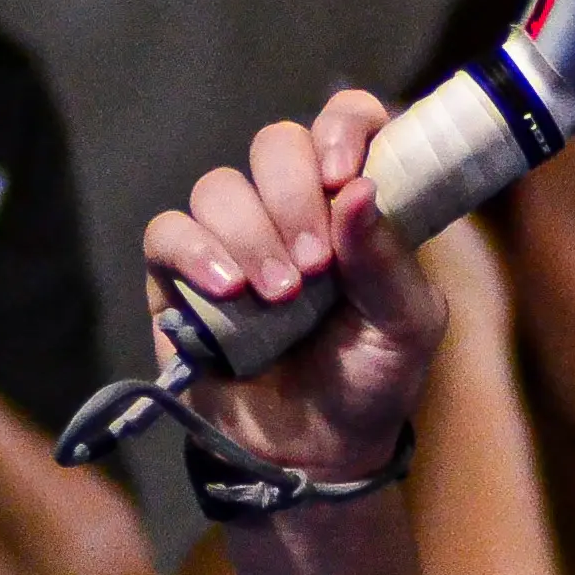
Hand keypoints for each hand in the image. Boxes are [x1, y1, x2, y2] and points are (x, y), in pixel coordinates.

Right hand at [139, 91, 446, 488]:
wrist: (317, 450)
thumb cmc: (371, 379)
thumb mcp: (406, 326)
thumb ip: (388, 260)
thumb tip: (358, 189)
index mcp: (356, 205)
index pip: (348, 123)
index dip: (343, 127)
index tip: (344, 173)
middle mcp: (292, 207)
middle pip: (275, 144)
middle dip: (294, 195)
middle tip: (316, 265)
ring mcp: (234, 236)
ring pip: (221, 187)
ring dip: (251, 235)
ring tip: (280, 296)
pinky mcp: (180, 274)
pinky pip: (168, 231)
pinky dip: (195, 252)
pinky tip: (227, 290)